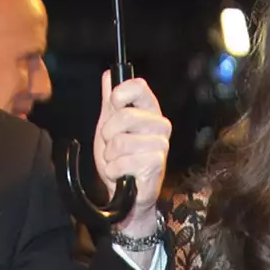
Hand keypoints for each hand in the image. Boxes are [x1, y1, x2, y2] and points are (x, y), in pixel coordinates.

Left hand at [94, 71, 171, 233]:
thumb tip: (108, 76)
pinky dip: (114, 170)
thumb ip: (110, 102)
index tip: (113, 104)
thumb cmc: (120, 159)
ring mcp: (160, 144)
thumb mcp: (109, 127)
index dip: (122, 93)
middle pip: (125, 115)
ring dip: (110, 156)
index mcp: (148, 111)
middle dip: (108, 134)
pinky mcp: (156, 163)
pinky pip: (124, 161)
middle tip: (111, 146)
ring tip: (117, 162)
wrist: (125, 193)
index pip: (139, 87)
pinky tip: (121, 174)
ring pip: (121, 141)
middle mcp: (159, 124)